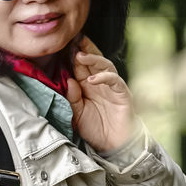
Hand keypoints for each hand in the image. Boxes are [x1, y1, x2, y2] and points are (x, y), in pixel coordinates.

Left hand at [65, 35, 135, 152]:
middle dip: (84, 49)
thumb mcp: (78, 114)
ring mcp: (112, 87)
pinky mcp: (122, 93)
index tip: (63, 45)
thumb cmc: (96, 130)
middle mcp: (100, 83)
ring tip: (80, 55)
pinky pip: (114, 80)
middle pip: (93, 61)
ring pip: (105, 65)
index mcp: (88, 86)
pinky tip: (92, 79)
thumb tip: (69, 80)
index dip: (73, 56)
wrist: (114, 145)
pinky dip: (104, 77)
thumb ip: (73, 98)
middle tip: (74, 40)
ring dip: (93, 59)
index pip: (80, 66)